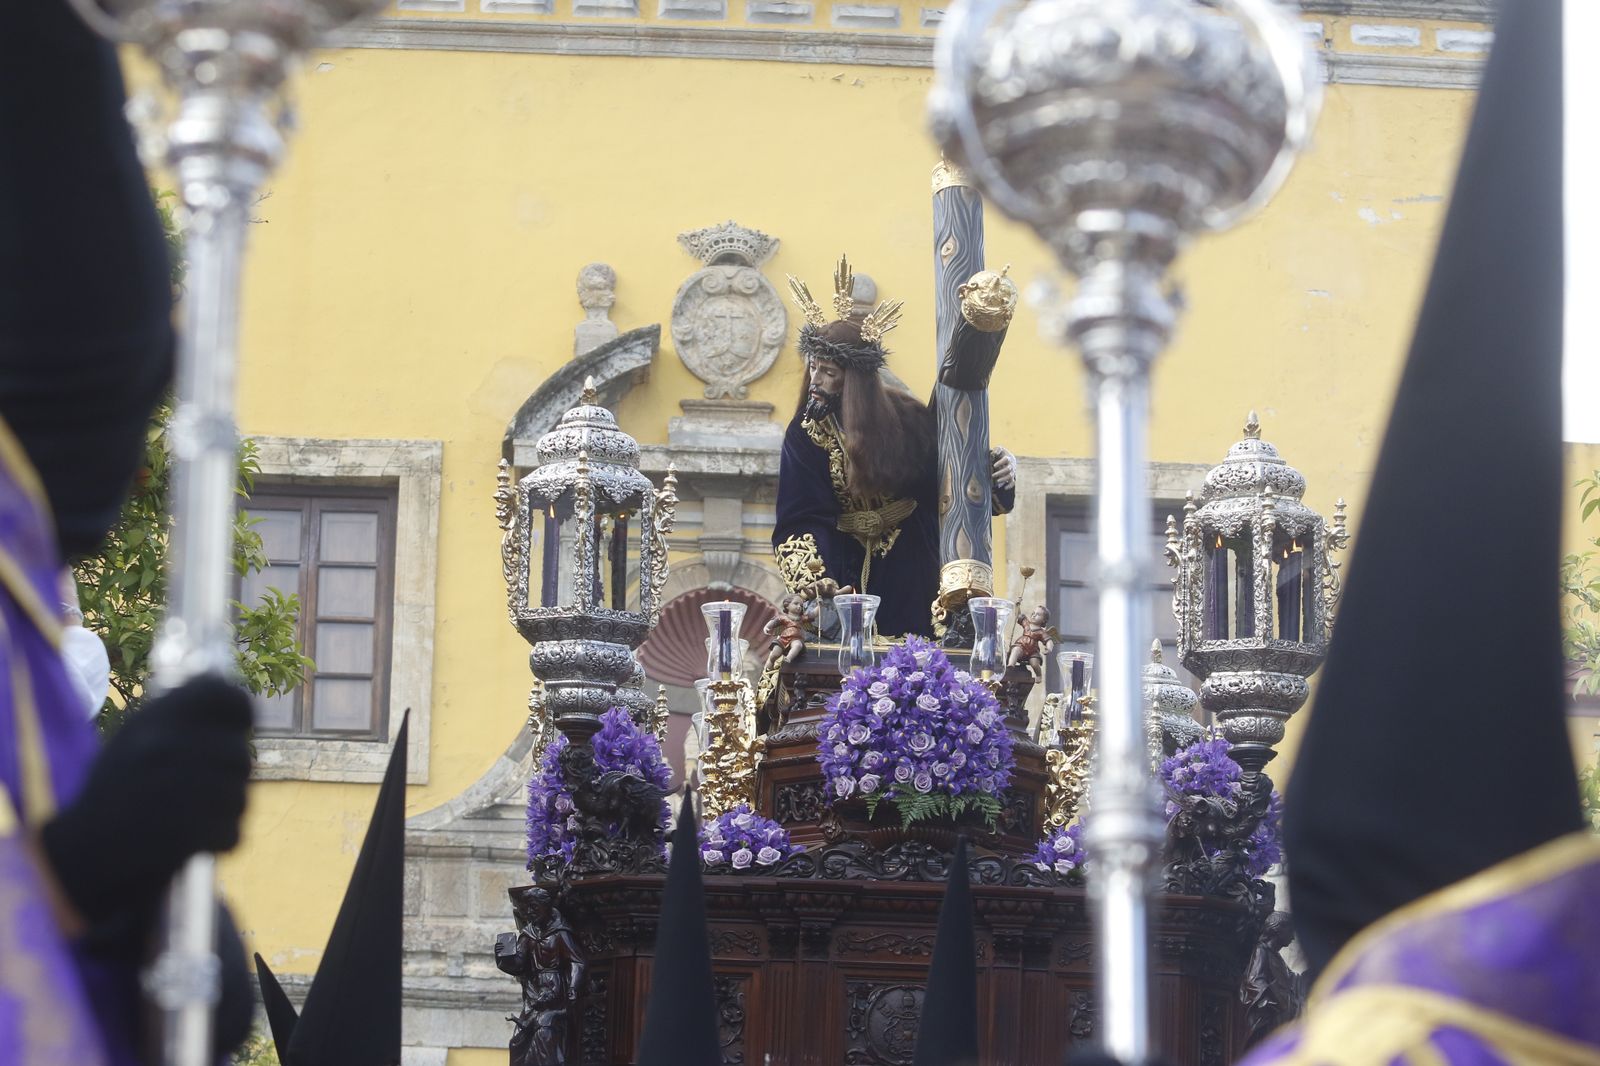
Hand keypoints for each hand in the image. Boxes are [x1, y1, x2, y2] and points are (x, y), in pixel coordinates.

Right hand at [40, 674, 252, 925]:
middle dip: (232, 775)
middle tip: (209, 788)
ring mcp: (175, 791)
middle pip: (239, 755)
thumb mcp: (134, 739)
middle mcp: (164, 747)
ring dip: (227, 810)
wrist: (80, 856)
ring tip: (195, 816)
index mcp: (153, 719)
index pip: (222, 695)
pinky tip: (194, 841)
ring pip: (239, 796)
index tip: (239, 725)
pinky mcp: (183, 834)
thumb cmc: (115, 793)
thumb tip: (239, 703)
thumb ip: (181, 718)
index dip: (239, 710)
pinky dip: (219, 840)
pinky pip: (231, 831)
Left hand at [990, 446, 1016, 489]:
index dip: (1000, 463)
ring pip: (1010, 476)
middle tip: (992, 475)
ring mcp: (1012, 471)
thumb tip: (995, 453)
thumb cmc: (1002, 454)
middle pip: (1008, 469)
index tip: (994, 466)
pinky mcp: (1012, 477)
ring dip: (1004, 479)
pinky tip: (1004, 488)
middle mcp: (1011, 465)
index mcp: (1008, 458)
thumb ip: (997, 449)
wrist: (1009, 458)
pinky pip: (1013, 482)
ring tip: (997, 481)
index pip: (1006, 460)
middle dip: (1000, 473)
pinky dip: (1009, 485)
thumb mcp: (999, 449)